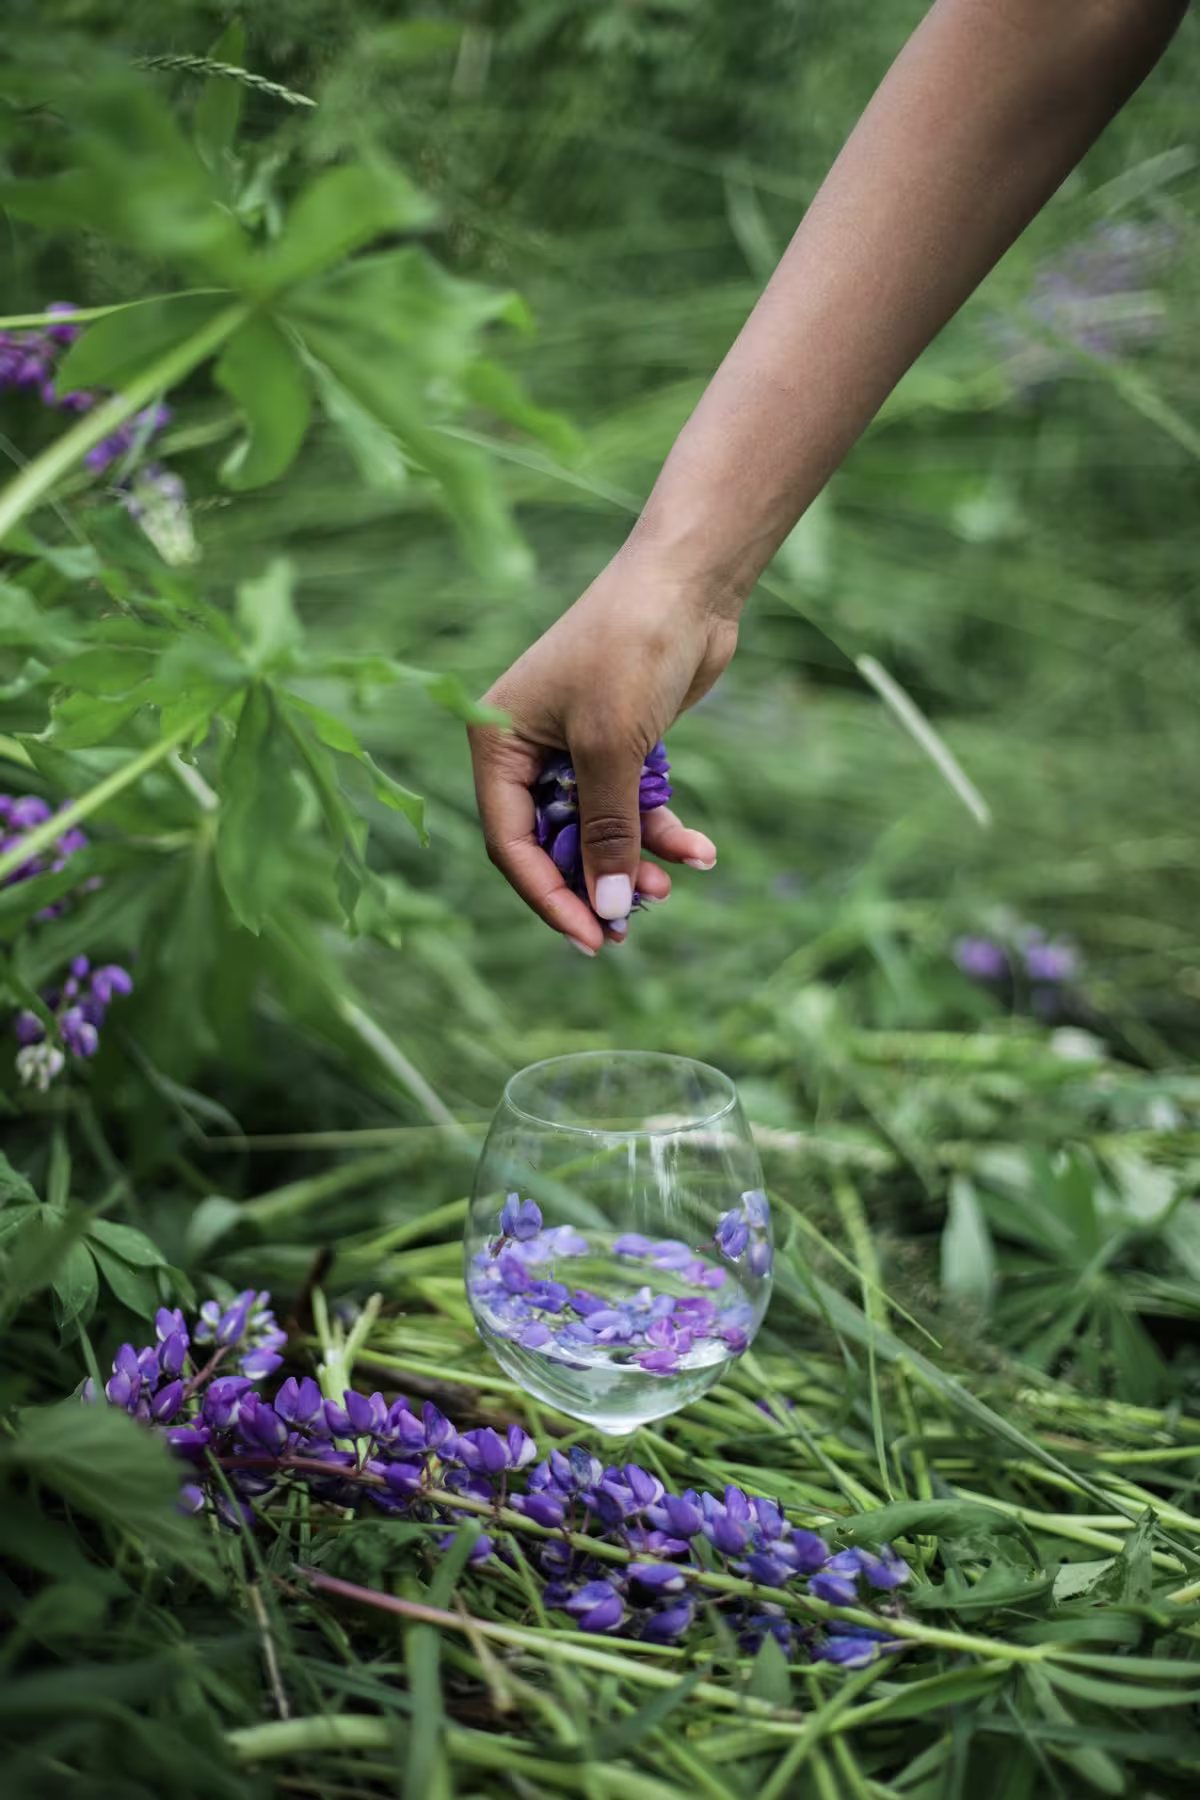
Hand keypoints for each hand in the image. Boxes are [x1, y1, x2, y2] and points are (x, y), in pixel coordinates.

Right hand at [469, 544, 736, 952]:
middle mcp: (528, 749)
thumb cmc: (631, 649)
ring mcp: (575, 747)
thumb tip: (608, 908)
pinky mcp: (621, 743)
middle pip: (553, 843)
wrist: (689, 581)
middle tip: (629, 928)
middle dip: (594, 882)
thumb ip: (607, 832)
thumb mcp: (611, 749)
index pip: (511, 842)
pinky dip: (662, 829)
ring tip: (670, 881)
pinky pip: (633, 804)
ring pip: (598, 829)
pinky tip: (699, 851)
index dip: (549, 896)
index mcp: (497, 744)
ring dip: (634, 860)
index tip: (590, 938)